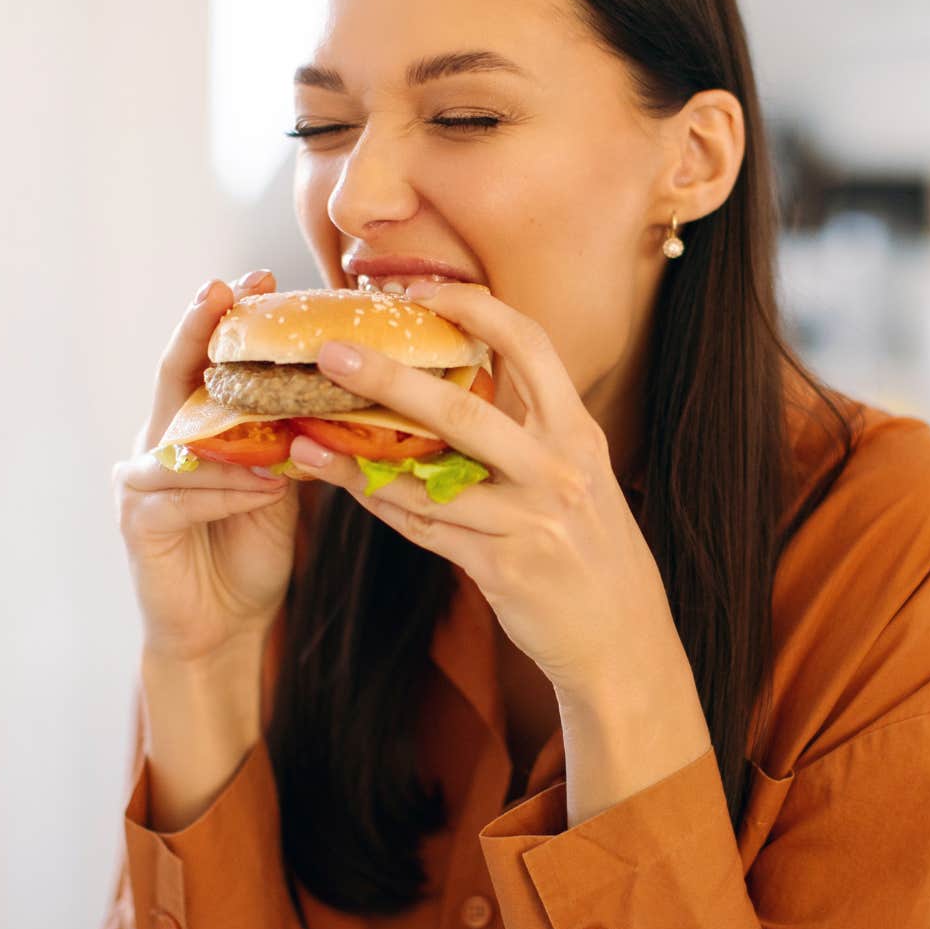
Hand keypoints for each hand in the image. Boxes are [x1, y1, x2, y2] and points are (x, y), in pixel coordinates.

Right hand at [113, 268, 307, 664]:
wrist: (222, 627)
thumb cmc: (250, 549)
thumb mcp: (282, 483)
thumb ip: (292, 439)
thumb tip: (347, 388)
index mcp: (191, 426)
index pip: (204, 359)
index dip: (224, 315)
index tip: (259, 275)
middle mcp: (157, 442)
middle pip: (174, 373)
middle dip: (201, 328)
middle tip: (227, 288)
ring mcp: (141, 480)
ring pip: (185, 438)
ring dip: (238, 433)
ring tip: (287, 428)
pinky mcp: (139, 522)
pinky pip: (185, 496)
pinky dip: (230, 491)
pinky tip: (266, 490)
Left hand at [287, 279, 674, 693]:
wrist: (623, 638)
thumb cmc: (593, 548)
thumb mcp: (580, 474)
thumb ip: (531, 430)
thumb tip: (460, 383)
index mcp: (577, 432)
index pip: (531, 346)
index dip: (476, 309)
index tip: (421, 290)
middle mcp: (557, 469)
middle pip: (463, 410)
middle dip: (390, 377)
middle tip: (331, 352)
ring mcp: (531, 521)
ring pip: (429, 481)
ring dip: (360, 458)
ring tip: (306, 436)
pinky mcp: (503, 569)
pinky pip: (427, 531)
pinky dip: (383, 506)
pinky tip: (344, 486)